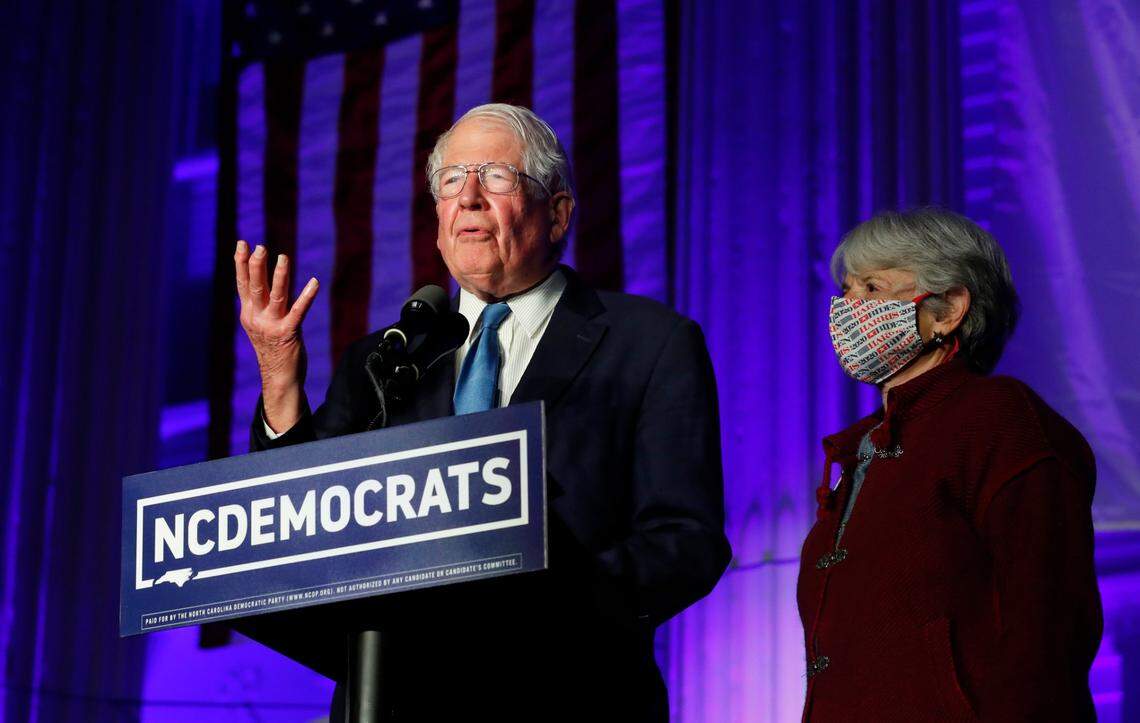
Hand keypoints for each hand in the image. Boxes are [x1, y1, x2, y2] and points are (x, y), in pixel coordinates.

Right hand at [234, 240, 318, 431]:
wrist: (278, 377)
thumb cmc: (272, 347)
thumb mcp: (259, 324)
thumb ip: (259, 303)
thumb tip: (258, 279)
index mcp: (248, 314)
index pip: (242, 284)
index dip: (241, 264)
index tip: (242, 244)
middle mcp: (257, 318)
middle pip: (255, 287)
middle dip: (256, 266)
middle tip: (259, 247)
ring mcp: (272, 326)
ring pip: (275, 296)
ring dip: (280, 276)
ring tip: (283, 257)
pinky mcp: (289, 333)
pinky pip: (299, 311)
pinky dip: (307, 296)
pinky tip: (314, 282)